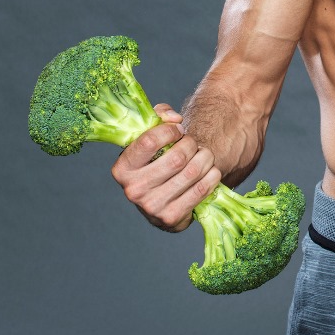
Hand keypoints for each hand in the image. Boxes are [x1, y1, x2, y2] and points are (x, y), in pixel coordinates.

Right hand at [111, 104, 222, 231]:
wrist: (163, 199)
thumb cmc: (157, 160)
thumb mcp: (150, 136)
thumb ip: (159, 117)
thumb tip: (174, 119)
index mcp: (122, 168)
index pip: (150, 141)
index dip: (170, 131)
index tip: (178, 130)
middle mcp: (133, 190)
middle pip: (177, 157)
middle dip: (192, 144)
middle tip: (193, 144)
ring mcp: (152, 207)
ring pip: (193, 172)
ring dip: (205, 158)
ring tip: (204, 155)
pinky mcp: (172, 218)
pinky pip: (202, 189)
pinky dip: (212, 176)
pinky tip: (209, 172)